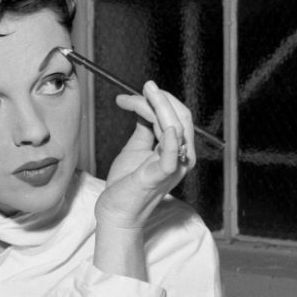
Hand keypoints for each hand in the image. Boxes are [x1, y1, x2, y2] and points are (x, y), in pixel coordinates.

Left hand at [96, 80, 194, 229]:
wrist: (116, 210)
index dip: (158, 101)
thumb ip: (145, 128)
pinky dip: (172, 141)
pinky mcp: (159, 176)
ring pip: (176, 128)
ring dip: (161, 107)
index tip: (131, 95)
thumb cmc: (126, 182)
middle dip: (162, 99)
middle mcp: (180, 157)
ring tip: (145, 93)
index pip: (176, 116)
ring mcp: (172, 167)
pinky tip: (167, 127)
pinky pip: (172, 157)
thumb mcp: (136, 147)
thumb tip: (144, 106)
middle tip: (145, 86)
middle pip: (181, 118)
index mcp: (176, 149)